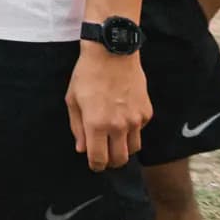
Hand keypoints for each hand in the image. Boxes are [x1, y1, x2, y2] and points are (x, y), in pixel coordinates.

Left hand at [66, 46, 149, 170]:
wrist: (112, 54)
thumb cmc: (87, 75)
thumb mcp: (73, 100)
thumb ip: (77, 127)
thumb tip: (81, 149)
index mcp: (96, 124)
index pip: (99, 159)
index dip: (96, 166)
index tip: (94, 165)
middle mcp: (118, 125)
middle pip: (120, 159)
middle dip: (111, 162)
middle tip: (105, 156)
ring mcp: (136, 120)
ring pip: (134, 148)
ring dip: (124, 149)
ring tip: (114, 141)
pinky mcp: (147, 112)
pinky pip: (141, 131)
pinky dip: (133, 131)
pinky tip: (123, 119)